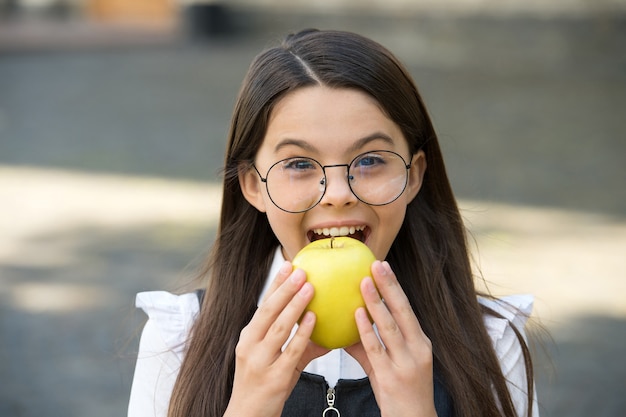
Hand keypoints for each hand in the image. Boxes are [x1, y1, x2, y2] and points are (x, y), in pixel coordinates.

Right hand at [224, 261, 328, 416]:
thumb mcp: (274, 360)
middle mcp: (250, 346)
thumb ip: (298, 345)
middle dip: (285, 289)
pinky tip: (313, 319)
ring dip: (294, 306)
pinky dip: (302, 333)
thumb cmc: (262, 386)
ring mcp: (260, 361)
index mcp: (248, 338)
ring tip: (309, 287)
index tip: (288, 265)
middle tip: (301, 270)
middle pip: (268, 311)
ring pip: (278, 328)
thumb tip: (324, 330)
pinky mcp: (275, 377)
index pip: (263, 305)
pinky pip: (291, 351)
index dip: (276, 284)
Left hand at [345, 261, 436, 416]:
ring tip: (364, 283)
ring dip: (377, 303)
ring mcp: (406, 362)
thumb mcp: (391, 364)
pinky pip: (376, 348)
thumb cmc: (401, 391)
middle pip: (403, 311)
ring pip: (390, 326)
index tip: (383, 267)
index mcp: (420, 342)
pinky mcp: (392, 376)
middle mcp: (417, 349)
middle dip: (390, 286)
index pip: (407, 309)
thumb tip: (346, 325)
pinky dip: (367, 330)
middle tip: (376, 265)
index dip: (395, 287)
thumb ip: (369, 345)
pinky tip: (357, 315)